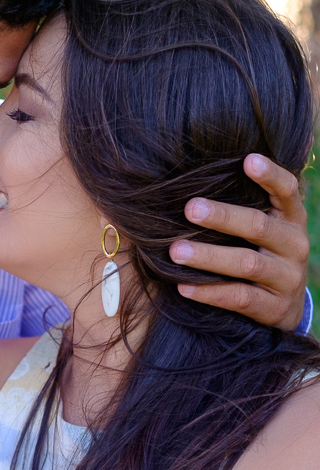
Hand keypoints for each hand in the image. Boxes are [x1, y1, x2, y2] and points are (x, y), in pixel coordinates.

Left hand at [170, 153, 309, 329]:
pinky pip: (240, 298)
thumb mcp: (267, 227)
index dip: (270, 175)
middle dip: (223, 217)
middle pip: (259, 227)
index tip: (247, 160)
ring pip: (247, 264)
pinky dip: (210, 292)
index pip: (288, 191)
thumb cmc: (264, 254)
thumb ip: (247, 204)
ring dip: (208, 257)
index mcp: (292, 218)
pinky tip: (183, 286)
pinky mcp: (274, 308)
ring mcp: (287, 278)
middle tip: (189, 208)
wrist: (287, 307)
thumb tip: (198, 176)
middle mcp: (294, 245)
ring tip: (175, 251)